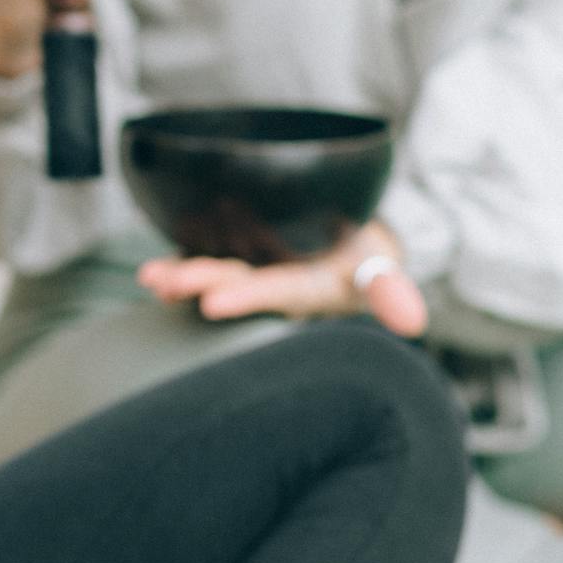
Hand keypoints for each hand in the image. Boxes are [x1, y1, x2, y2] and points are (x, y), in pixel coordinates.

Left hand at [138, 220, 427, 337]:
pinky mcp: (237, 251)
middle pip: (234, 281)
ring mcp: (252, 268)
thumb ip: (390, 290)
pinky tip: (152, 272)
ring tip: (150, 278)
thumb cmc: (367, 258)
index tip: (213, 303)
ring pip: (213, 270)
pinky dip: (181, 253)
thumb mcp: (384, 267)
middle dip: (199, 282)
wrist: (351, 240)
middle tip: (166, 284)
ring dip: (181, 274)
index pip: (276, 293)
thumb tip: (413, 322)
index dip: (246, 298)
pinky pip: (205, 252)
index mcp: (307, 291)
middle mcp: (273, 285)